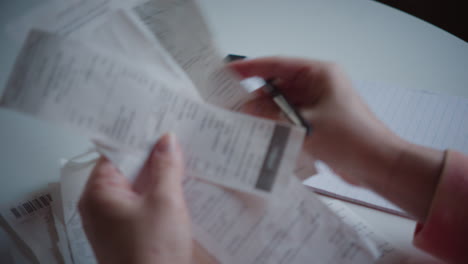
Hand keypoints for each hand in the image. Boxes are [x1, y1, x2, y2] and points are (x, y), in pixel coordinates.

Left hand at [79, 133, 191, 263]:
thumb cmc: (154, 250)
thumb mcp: (165, 201)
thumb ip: (166, 166)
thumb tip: (167, 140)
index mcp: (98, 193)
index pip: (116, 153)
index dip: (139, 138)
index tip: (160, 124)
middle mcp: (99, 205)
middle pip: (126, 170)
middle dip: (152, 157)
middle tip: (176, 139)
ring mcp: (112, 221)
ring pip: (136, 188)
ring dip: (157, 176)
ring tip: (181, 159)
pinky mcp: (126, 233)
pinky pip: (140, 204)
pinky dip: (157, 194)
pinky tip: (177, 187)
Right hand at [230, 57, 443, 219]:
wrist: (379, 165)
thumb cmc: (349, 138)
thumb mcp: (306, 124)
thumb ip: (273, 114)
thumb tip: (247, 107)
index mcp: (319, 74)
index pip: (278, 65)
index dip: (251, 67)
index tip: (227, 71)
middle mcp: (317, 85)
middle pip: (278, 86)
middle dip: (257, 98)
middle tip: (231, 108)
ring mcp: (317, 104)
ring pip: (283, 104)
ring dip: (266, 114)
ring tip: (242, 124)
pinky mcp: (317, 122)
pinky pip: (291, 119)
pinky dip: (277, 125)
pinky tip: (261, 135)